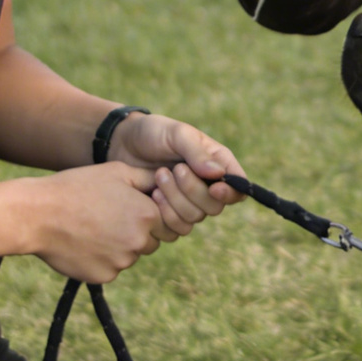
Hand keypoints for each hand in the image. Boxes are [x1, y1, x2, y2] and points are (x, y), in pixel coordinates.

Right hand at [27, 162, 167, 283]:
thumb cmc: (76, 188)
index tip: (125, 208)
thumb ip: (148, 179)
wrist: (38, 215)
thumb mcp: (116, 172)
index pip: (164, 222)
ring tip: (92, 229)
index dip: (146, 214)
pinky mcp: (103, 277)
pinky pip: (111, 269)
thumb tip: (167, 181)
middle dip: (135, 232)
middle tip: (107, 218)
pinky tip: (83, 243)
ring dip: (118, 247)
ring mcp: (121, 262)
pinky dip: (101, 260)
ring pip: (130, 256)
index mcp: (147, 215)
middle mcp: (139, 242)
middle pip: (150, 242)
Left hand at [107, 112, 247, 238]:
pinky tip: (152, 194)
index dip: (230, 193)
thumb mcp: (176, 134)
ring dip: (175, 200)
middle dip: (192, 190)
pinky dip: (165, 214)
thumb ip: (197, 153)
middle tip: (174, 169)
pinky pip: (177, 228)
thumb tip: (219, 174)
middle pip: (215, 206)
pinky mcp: (171, 214)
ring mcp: (189, 202)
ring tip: (158, 176)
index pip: (238, 187)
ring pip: (195, 218)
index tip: (214, 189)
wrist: (123, 145)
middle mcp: (208, 186)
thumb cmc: (153, 132)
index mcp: (217, 163)